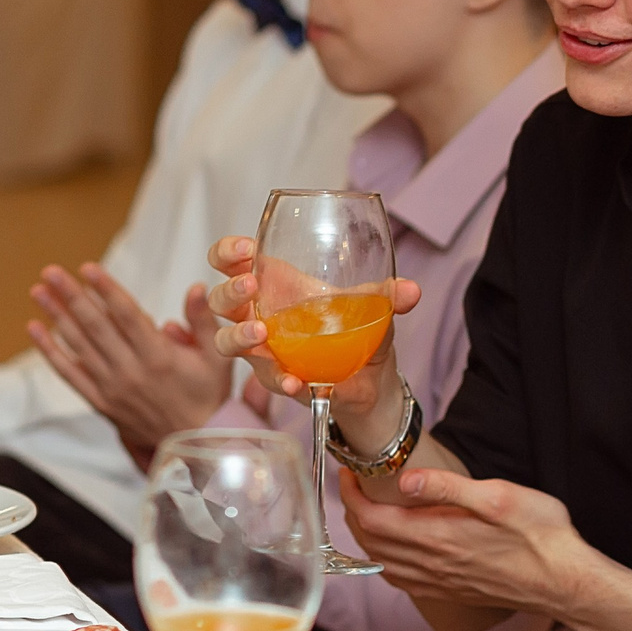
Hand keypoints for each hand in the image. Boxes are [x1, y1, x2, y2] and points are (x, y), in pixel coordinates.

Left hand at [27, 266, 233, 465]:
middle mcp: (131, 371)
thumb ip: (203, 320)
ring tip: (39, 291)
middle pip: (95, 326)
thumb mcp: (217, 356)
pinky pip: (70, 374)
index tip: (88, 268)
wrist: (196, 442)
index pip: (126, 315)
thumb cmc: (207, 395)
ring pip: (79, 346)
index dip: (106, 289)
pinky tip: (36, 329)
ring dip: (56, 316)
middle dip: (71, 295)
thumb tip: (197, 287)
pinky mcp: (101, 402)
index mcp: (159, 357)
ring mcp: (112, 388)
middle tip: (51, 272)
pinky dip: (51, 351)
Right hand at [201, 234, 420, 448]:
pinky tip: (294, 381)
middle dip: (230, 290)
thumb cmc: (358, 328)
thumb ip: (387, 296)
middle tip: (251, 287)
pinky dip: (279, 379)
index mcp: (276, 283)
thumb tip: (411, 291)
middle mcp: (260, 313)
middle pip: (221, 299)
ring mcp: (262, 348)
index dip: (227, 252)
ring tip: (261, 332)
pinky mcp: (274, 377)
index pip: (232, 261)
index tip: (243, 249)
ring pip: (226, 340)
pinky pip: (266, 379)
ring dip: (238, 335)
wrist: (370, 378)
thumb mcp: (373, 307)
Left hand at [340, 466, 599, 620]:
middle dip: (354, 514)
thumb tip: (407, 478)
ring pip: (383, 564)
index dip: (352, 496)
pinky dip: (385, 565)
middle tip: (355, 488)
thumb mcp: (499, 496)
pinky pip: (403, 581)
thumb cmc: (541, 537)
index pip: (373, 520)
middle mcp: (432, 563)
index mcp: (438, 536)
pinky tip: (392, 556)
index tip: (349, 474)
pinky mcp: (451, 591)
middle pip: (371, 543)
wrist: (564, 582)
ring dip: (365, 540)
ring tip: (367, 515)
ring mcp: (440, 582)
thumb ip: (449, 487)